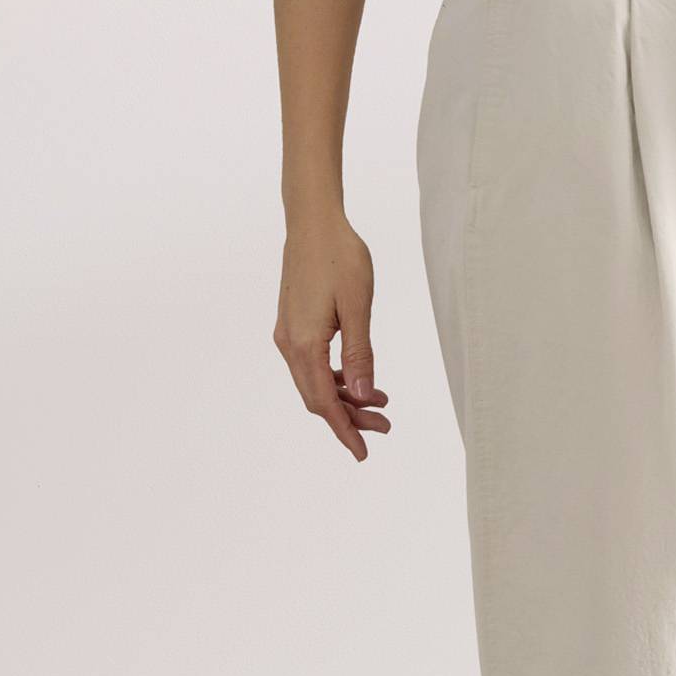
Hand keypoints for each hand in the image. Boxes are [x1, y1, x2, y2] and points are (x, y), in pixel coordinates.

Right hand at [275, 208, 389, 460]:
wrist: (313, 222)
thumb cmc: (339, 258)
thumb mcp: (357, 308)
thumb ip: (360, 354)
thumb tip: (362, 393)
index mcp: (304, 343)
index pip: (324, 402)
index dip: (344, 430)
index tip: (363, 453)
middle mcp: (290, 343)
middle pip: (318, 398)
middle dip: (350, 418)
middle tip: (386, 426)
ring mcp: (289, 334)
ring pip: (315, 383)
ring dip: (346, 399)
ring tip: (381, 405)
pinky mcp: (294, 325)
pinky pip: (313, 366)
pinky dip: (337, 379)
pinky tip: (361, 380)